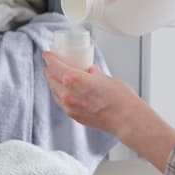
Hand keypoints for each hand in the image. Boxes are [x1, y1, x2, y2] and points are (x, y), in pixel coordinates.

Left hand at [43, 51, 174, 171]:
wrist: (126, 119)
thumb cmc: (119, 97)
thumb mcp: (105, 77)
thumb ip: (93, 73)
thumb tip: (90, 70)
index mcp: (73, 79)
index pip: (54, 65)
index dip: (49, 58)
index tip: (48, 54)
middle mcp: (67, 93)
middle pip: (51, 79)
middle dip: (49, 70)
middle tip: (51, 65)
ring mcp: (69, 107)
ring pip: (54, 92)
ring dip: (53, 83)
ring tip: (55, 77)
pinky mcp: (74, 116)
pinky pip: (61, 103)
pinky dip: (60, 95)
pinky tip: (64, 92)